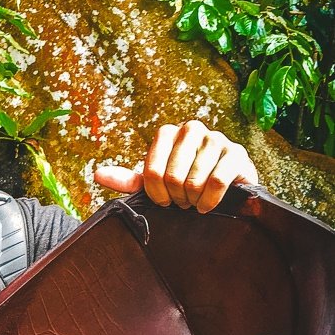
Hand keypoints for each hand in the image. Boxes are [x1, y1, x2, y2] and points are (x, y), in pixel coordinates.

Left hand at [94, 120, 258, 212]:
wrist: (225, 189)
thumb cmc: (184, 183)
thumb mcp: (153, 183)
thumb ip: (127, 180)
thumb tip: (97, 174)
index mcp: (167, 133)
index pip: (151, 171)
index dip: (155, 194)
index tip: (162, 202)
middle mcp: (191, 129)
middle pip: (172, 177)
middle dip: (176, 197)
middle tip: (182, 201)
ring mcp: (216, 138)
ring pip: (194, 181)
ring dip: (193, 200)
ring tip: (195, 201)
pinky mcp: (237, 153)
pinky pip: (217, 181)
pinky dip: (209, 200)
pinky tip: (207, 205)